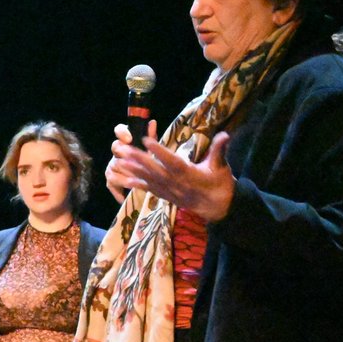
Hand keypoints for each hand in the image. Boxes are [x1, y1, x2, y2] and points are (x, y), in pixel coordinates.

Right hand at [105, 121, 158, 202]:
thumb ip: (151, 137)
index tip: (130, 139)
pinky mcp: (111, 180)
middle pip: (115, 148)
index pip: (119, 130)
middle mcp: (117, 152)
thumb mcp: (152, 150)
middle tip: (132, 162)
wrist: (149, 183)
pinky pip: (111, 184)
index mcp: (127, 141)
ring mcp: (112, 166)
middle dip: (123, 154)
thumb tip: (152, 122)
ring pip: (114, 167)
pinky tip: (125, 197)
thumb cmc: (149, 163)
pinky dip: (118, 191)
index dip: (122, 133)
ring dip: (123, 174)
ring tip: (133, 181)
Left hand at [109, 128, 233, 221]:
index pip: (171, 161)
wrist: (217, 207)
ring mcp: (169, 191)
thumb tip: (225, 134)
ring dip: (132, 170)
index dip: (158, 151)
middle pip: (153, 169)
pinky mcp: (165, 196)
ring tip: (118, 161)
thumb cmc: (219, 184)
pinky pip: (149, 189)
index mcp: (189, 174)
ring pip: (148, 179)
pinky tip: (123, 179)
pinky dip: (136, 184)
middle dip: (137, 159)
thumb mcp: (221, 167)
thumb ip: (219, 150)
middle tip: (122, 149)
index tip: (146, 140)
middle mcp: (175, 183)